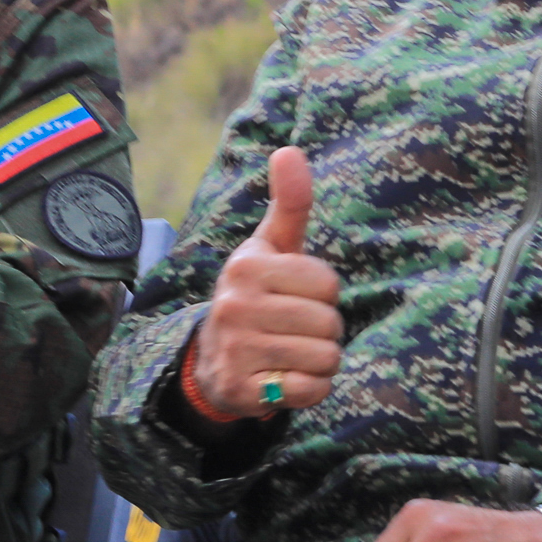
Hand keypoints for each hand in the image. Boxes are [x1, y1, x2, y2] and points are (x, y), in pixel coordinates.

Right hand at [191, 147, 343, 421]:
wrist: (212, 359)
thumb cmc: (257, 293)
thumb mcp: (270, 247)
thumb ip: (289, 203)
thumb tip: (290, 149)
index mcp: (246, 267)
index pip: (327, 283)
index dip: (322, 294)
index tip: (296, 296)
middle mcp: (235, 307)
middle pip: (329, 323)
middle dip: (324, 330)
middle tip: (295, 329)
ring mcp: (236, 351)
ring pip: (325, 358)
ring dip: (321, 361)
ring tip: (293, 353)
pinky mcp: (243, 392)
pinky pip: (312, 391)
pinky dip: (312, 389)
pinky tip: (289, 378)